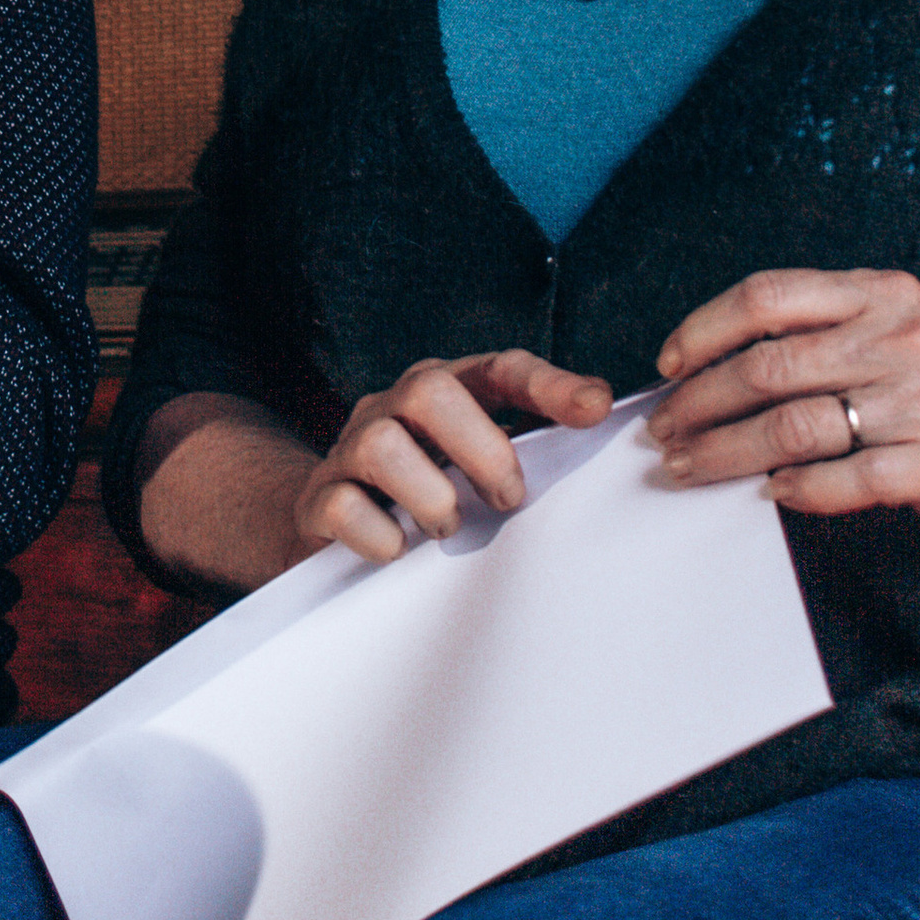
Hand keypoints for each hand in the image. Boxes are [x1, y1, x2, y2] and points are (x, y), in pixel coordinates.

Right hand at [296, 350, 613, 563]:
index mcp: (446, 392)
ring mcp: (350, 449)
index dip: (548, 384)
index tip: (596, 409)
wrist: (331, 519)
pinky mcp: (317, 499)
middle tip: (507, 500)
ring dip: (431, 497)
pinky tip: (399, 550)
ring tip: (447, 527)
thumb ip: (532, 446)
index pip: (499, 369)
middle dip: (481, 449)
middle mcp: (393, 408)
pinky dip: (381, 535)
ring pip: (382, 445)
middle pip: (429, 390)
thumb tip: (601, 424)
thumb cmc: (428, 488)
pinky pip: (342, 506)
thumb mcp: (478, 461)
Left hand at [649, 267, 919, 538]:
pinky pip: (845, 480)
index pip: (766, 297)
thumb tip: (714, 362)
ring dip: (727, 452)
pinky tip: (773, 493)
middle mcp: (899, 340)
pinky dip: (798, 489)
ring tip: (691, 468)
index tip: (668, 366)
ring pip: (793, 427)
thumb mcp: (898, 327)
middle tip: (664, 431)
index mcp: (879, 294)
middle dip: (699, 403)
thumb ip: (823, 331)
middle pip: (767, 368)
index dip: (703, 330)